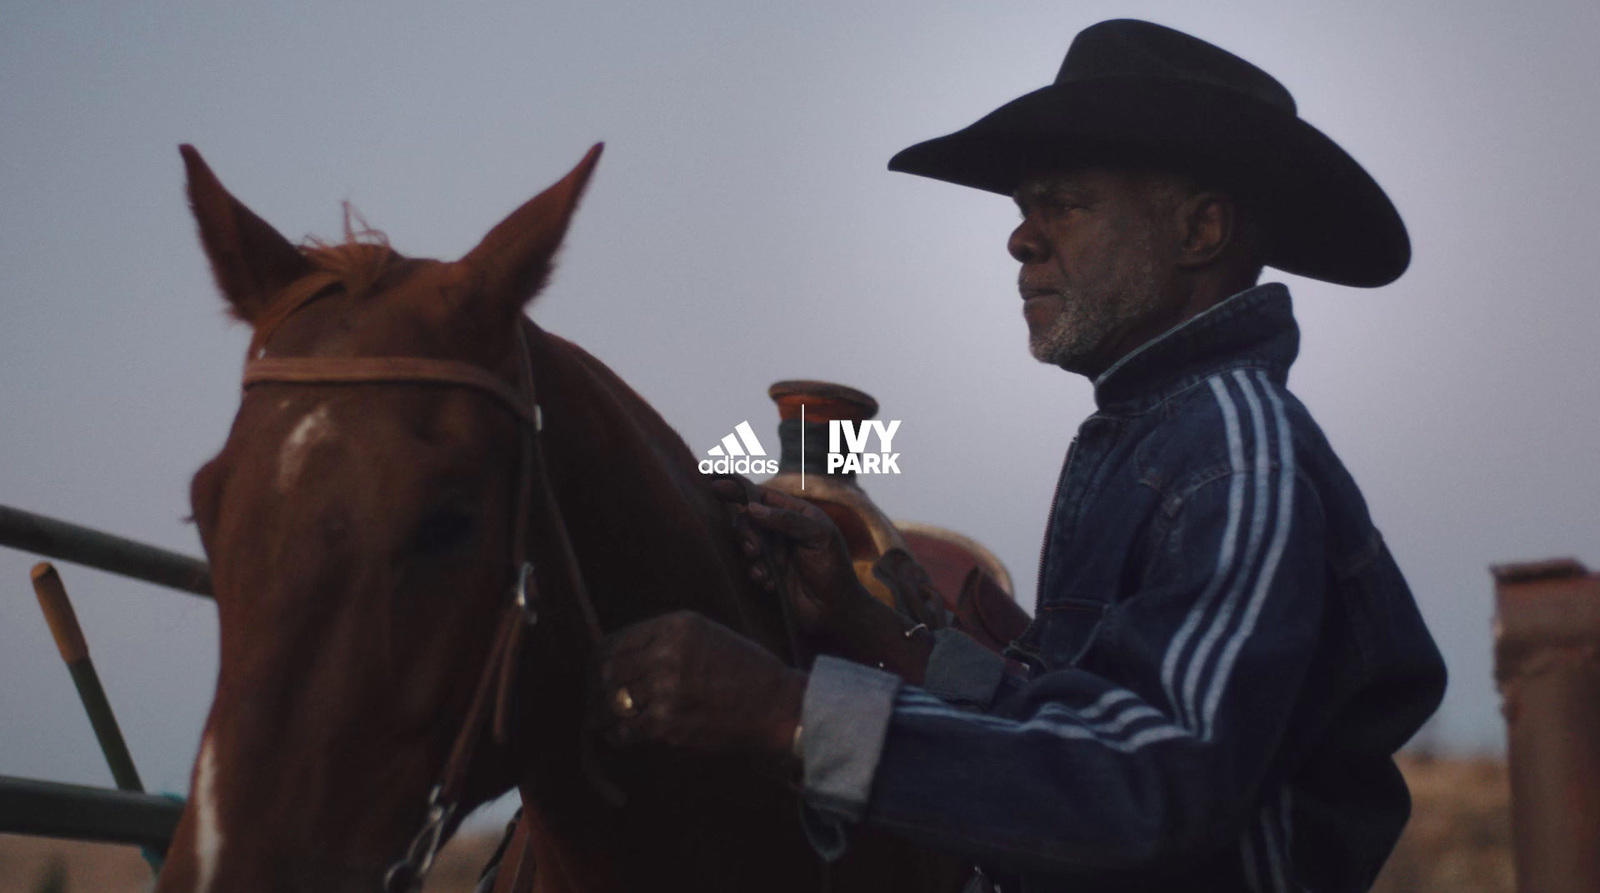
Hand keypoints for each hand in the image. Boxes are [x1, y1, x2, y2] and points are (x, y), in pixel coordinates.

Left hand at [593, 611, 805, 760]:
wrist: (775, 705)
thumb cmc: (743, 670)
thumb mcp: (707, 635)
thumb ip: (666, 640)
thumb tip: (619, 656)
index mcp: (676, 627)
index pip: (616, 641)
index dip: (599, 660)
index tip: (595, 672)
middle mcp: (668, 654)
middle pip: (608, 672)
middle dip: (594, 689)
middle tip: (591, 700)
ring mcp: (666, 690)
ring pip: (612, 702)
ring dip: (599, 714)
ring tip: (597, 719)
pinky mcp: (669, 724)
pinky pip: (626, 730)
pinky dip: (617, 735)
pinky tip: (619, 735)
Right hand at [710, 479, 866, 640]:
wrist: (835, 610)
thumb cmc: (834, 568)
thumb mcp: (819, 536)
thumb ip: (787, 519)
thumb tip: (751, 509)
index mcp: (795, 513)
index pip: (762, 495)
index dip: (738, 488)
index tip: (716, 485)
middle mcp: (780, 530)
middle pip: (747, 519)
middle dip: (745, 533)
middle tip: (755, 550)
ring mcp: (772, 552)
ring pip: (744, 544)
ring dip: (750, 557)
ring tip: (764, 573)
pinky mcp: (766, 573)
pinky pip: (748, 567)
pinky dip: (755, 574)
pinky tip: (770, 585)